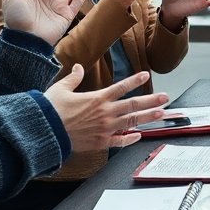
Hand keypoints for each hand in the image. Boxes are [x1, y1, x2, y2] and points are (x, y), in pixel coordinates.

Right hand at [42, 65, 169, 151]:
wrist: (44, 132)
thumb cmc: (51, 110)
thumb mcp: (61, 89)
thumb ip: (73, 78)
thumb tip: (77, 66)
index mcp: (97, 98)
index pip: (121, 87)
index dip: (135, 80)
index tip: (146, 75)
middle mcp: (105, 113)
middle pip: (133, 105)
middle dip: (151, 101)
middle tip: (165, 98)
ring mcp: (105, 128)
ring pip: (131, 122)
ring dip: (147, 118)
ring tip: (161, 113)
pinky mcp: (100, 142)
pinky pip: (119, 142)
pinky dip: (130, 139)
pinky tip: (139, 136)